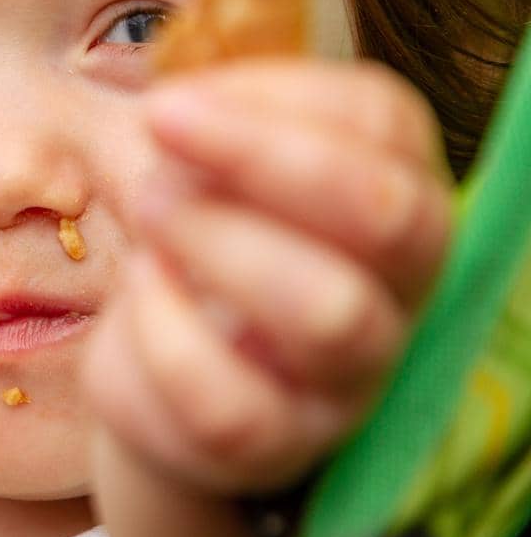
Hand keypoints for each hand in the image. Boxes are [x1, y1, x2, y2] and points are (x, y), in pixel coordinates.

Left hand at [85, 57, 452, 493]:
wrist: (164, 378)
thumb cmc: (199, 244)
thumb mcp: (209, 169)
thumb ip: (212, 124)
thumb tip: (178, 106)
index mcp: (391, 191)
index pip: (385, 122)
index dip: (279, 94)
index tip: (175, 94)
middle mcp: (395, 286)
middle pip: (386, 215)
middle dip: (261, 155)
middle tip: (157, 125)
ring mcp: (346, 376)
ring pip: (328, 311)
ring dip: (216, 239)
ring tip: (146, 204)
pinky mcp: (274, 442)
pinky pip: (233, 401)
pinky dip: (166, 328)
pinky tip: (141, 286)